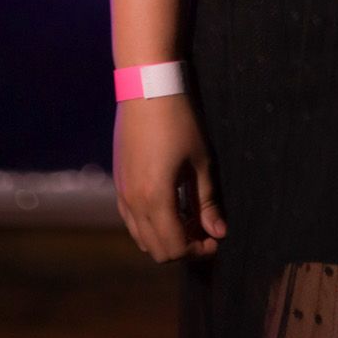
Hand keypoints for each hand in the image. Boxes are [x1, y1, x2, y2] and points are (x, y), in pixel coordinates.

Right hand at [114, 92, 227, 263]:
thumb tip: (219, 233)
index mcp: (155, 198)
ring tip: (188, 217)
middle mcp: (133, 202)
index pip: (174, 248)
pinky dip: (149, 223)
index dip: (198, 250)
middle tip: (204, 230)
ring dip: (165, 236)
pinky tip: (169, 204)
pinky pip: (131, 219)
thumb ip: (207, 201)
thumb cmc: (179, 120)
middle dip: (183, 247)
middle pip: (156, 249)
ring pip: (141, 237)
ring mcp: (122, 193)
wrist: (146, 87)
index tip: (215, 237)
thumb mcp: (201, 161)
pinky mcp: (118, 182)